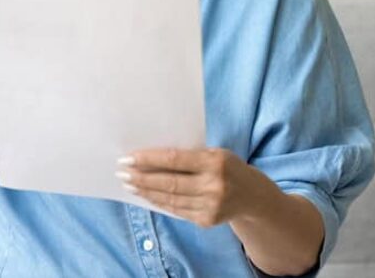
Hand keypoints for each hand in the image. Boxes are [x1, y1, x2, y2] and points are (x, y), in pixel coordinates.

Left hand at [115, 147, 270, 227]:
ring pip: (170, 199)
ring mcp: (211, 205)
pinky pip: (177, 210)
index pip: (174, 159)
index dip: (149, 159)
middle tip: (122, 173)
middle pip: (169, 182)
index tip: (128, 158)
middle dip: (142, 178)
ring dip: (146, 192)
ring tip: (129, 184)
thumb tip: (150, 157)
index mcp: (215, 161)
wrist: (253, 196)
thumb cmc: (227, 167)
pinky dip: (159, 202)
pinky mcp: (207, 220)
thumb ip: (189, 156)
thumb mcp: (214, 153)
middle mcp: (214, 185)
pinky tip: (147, 196)